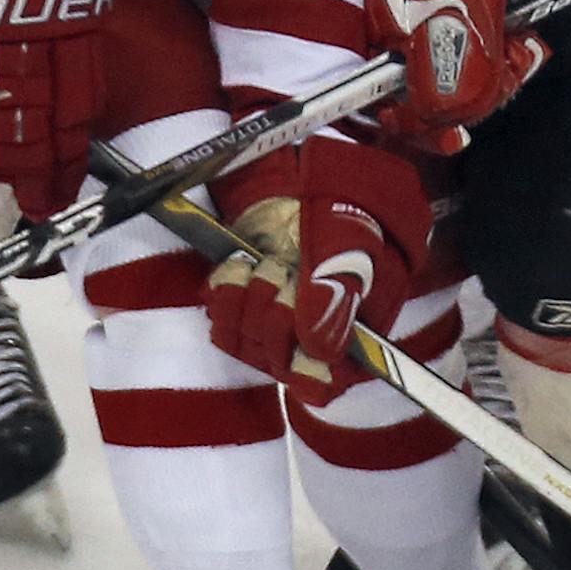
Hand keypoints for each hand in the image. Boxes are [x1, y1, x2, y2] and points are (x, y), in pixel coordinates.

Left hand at [202, 138, 431, 400]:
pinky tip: (240, 265)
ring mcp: (272, 326)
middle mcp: (309, 341)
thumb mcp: (350, 244)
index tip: (300, 338)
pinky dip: (223, 292)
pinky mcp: (239, 307)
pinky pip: (219, 322)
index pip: (320, 385)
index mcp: (351, 336)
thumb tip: (316, 347)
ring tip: (265, 264)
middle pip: (277, 363)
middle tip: (284, 273)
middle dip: (275, 316)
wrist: (310, 184)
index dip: (304, 370)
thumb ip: (336, 290)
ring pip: (245, 345)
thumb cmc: (345, 215)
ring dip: (248, 301)